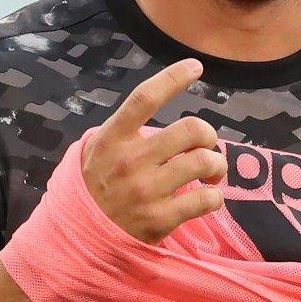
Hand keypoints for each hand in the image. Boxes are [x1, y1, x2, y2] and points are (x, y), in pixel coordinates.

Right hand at [81, 58, 227, 243]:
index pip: (145, 97)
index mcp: (113, 137)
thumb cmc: (98, 184)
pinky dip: (215, 196)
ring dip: (217, 165)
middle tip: (206, 147)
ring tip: (211, 173)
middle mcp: (130, 161)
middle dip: (208, 135)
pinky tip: (208, 197)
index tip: (196, 66)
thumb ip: (127, 127)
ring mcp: (146, 191)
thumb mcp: (99, 148)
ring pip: (204, 162)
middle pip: (191, 130)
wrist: (83, 235)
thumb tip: (161, 100)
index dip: (173, 78)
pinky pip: (207, 199)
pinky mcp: (160, 219)